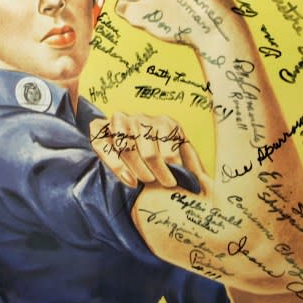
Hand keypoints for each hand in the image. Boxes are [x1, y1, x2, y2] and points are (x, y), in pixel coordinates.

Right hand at [90, 112, 210, 191]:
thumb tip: (203, 181)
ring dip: (137, 171)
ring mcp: (119, 121)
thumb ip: (192, 164)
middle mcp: (141, 118)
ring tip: (145, 182)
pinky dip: (116, 166)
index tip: (174, 183)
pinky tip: (130, 181)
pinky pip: (102, 145)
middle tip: (162, 185)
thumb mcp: (182, 154)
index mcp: (165, 122)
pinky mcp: (99, 128)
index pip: (169, 148)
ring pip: (126, 149)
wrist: (131, 139)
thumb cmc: (163, 154)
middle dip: (157, 173)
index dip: (172, 168)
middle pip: (148, 152)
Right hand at [115, 0, 246, 53]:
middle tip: (161, 15)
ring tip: (175, 15)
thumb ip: (121, 7)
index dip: (130, 1)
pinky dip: (179, 2)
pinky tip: (187, 14)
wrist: (219, 31)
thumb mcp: (137, 15)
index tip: (146, 11)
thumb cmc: (180, 20)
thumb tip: (124, 5)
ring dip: (162, 1)